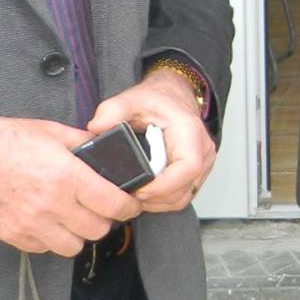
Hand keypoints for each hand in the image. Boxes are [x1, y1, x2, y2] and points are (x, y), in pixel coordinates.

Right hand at [0, 116, 142, 256]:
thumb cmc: (9, 140)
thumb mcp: (53, 131)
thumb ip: (84, 142)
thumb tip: (108, 149)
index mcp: (67, 176)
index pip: (113, 205)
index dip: (129, 207)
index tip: (131, 204)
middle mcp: (52, 204)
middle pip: (98, 230)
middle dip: (106, 219)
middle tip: (102, 208)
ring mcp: (31, 224)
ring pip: (73, 246)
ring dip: (80, 234)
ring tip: (76, 218)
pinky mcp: (14, 235)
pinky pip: (45, 248)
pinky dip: (53, 239)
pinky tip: (50, 222)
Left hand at [85, 67, 217, 213]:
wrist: (174, 96)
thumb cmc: (158, 100)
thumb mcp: (132, 99)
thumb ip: (112, 110)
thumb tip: (96, 127)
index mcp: (190, 132)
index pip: (187, 168)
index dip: (163, 186)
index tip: (139, 190)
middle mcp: (202, 150)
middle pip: (184, 189)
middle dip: (154, 198)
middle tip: (127, 195)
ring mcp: (203, 164)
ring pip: (183, 197)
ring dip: (157, 202)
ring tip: (133, 195)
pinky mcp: (196, 174)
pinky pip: (182, 196)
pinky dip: (162, 200)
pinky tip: (145, 193)